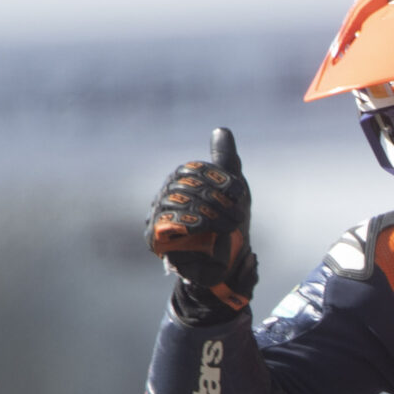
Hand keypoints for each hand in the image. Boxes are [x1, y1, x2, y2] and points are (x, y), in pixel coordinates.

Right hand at [149, 127, 257, 315]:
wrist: (225, 264)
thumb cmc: (228, 225)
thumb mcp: (233, 190)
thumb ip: (225, 160)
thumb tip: (221, 129)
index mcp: (181, 182)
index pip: (193, 170)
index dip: (217, 178)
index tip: (238, 193)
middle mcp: (166, 196)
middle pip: (184, 185)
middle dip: (215, 198)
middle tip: (236, 214)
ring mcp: (157, 216)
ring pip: (177, 202)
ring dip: (210, 213)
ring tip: (230, 225)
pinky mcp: (154, 237)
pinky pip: (168, 222)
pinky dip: (193, 224)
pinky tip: (210, 230)